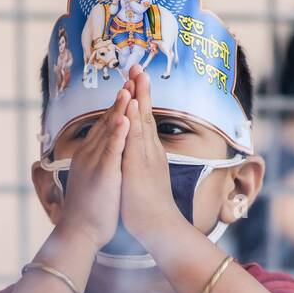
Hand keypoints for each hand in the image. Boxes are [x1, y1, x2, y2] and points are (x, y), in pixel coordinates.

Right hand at [56, 88, 129, 250]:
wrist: (79, 233)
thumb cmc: (89, 211)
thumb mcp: (92, 180)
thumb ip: (96, 164)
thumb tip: (99, 157)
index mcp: (90, 154)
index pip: (105, 124)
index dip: (118, 105)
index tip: (129, 87)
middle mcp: (90, 153)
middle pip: (107, 120)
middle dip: (121, 98)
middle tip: (132, 75)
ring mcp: (95, 162)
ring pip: (109, 131)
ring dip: (119, 108)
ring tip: (129, 88)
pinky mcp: (102, 174)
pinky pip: (111, 150)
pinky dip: (118, 133)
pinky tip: (125, 119)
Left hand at [119, 65, 183, 239]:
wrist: (159, 227)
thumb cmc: (149, 208)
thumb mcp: (143, 179)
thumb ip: (140, 165)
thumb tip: (136, 159)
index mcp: (148, 153)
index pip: (143, 121)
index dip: (140, 100)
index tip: (135, 80)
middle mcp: (150, 151)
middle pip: (145, 114)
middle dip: (141, 89)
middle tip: (137, 65)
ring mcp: (147, 157)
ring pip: (143, 121)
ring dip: (139, 97)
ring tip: (137, 74)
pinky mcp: (140, 166)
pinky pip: (137, 138)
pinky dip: (136, 119)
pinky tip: (134, 104)